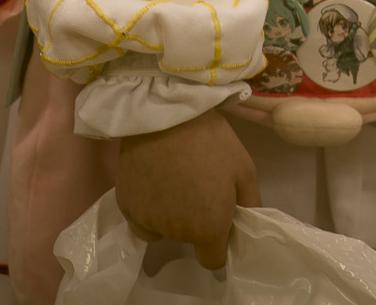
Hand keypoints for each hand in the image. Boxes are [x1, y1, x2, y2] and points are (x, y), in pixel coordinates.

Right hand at [115, 106, 259, 269]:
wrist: (166, 116)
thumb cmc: (212, 141)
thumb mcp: (245, 169)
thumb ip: (250, 204)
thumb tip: (248, 224)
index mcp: (208, 229)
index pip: (213, 260)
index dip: (219, 245)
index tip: (221, 222)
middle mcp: (176, 234)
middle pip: (189, 240)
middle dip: (197, 223)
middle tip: (201, 188)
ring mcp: (147, 222)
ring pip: (164, 230)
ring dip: (172, 216)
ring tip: (177, 181)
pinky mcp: (126, 207)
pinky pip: (142, 219)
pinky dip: (149, 209)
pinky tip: (156, 182)